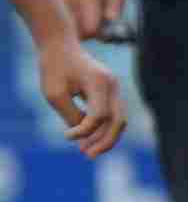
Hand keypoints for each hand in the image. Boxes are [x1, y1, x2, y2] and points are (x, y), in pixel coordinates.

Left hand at [37, 36, 121, 155]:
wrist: (61, 46)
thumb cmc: (54, 68)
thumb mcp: (55, 94)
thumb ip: (71, 115)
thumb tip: (83, 135)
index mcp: (99, 82)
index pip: (99, 116)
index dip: (83, 131)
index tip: (65, 136)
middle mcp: (113, 85)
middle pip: (118, 121)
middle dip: (105, 142)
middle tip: (87, 155)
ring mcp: (115, 88)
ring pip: (119, 120)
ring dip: (106, 138)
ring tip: (88, 152)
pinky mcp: (111, 91)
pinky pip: (113, 114)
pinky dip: (103, 128)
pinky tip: (89, 139)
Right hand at [52, 0, 124, 40]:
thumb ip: (115, 3)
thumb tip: (110, 23)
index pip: (89, 30)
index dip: (102, 33)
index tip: (109, 26)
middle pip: (74, 32)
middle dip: (88, 33)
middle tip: (101, 21)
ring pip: (65, 26)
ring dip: (78, 26)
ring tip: (91, 12)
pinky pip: (60, 15)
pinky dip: (70, 17)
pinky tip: (81, 8)